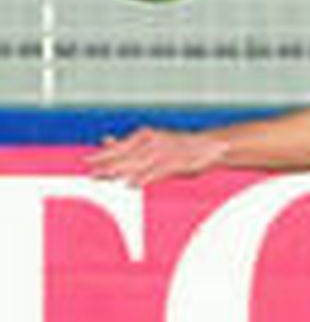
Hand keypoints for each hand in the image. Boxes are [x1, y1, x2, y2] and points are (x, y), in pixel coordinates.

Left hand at [87, 127, 224, 185]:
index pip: (121, 147)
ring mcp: (165, 154)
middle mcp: (153, 144)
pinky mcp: (176, 165)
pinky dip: (144, 178)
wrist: (211, 146)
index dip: (104, 154)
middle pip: (127, 156)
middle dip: (108, 165)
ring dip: (122, 172)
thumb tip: (106, 140)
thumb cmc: (180, 146)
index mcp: (146, 136)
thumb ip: (130, 143)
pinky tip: (133, 184)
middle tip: (92, 174)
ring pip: (139, 164)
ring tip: (107, 178)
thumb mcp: (153, 141)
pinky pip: (157, 173)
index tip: (87, 161)